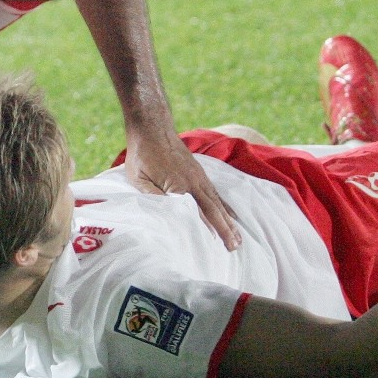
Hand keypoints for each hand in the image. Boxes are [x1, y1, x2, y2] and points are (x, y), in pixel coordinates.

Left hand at [125, 128, 241, 250]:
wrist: (152, 129)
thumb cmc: (142, 155)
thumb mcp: (139, 178)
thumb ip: (152, 197)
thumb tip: (166, 215)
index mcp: (179, 186)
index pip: (196, 214)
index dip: (206, 231)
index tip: (216, 248)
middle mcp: (194, 183)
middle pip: (213, 210)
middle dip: (225, 230)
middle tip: (235, 248)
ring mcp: (199, 177)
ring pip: (218, 203)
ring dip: (229, 221)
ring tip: (238, 238)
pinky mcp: (200, 173)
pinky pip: (216, 193)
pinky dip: (226, 206)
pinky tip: (232, 215)